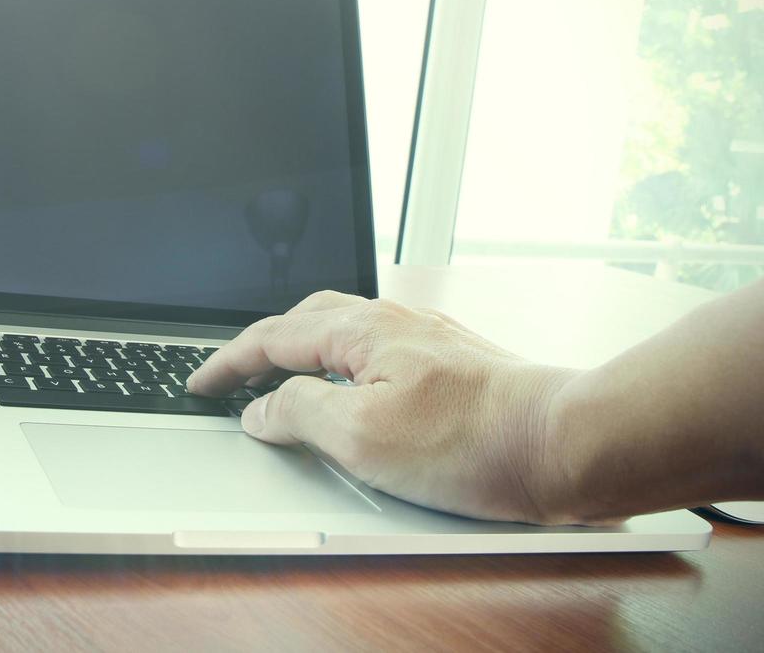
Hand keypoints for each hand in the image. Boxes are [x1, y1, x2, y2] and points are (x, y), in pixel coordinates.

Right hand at [186, 291, 578, 523]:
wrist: (563, 444)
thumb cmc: (473, 441)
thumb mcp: (362, 436)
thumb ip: (300, 412)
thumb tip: (262, 407)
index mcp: (361, 330)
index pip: (273, 336)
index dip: (229, 363)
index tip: (200, 384)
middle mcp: (393, 321)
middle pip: (306, 319)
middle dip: (262, 344)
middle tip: (233, 375)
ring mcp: (425, 338)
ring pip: (344, 329)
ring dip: (303, 349)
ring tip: (283, 377)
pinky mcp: (451, 361)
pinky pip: (376, 347)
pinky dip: (342, 361)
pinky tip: (354, 386)